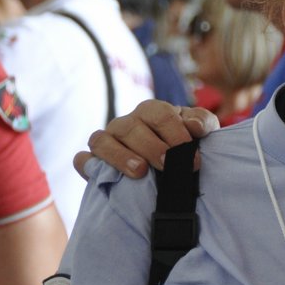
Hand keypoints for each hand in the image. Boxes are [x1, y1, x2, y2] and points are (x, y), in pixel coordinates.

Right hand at [73, 99, 218, 179]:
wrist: (170, 167)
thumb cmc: (183, 144)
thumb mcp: (199, 130)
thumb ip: (202, 122)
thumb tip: (195, 127)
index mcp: (152, 111)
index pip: (160, 115)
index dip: (177, 135)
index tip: (193, 159)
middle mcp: (127, 123)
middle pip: (131, 128)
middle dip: (152, 147)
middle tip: (169, 165)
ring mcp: (106, 140)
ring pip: (102, 141)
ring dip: (120, 156)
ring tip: (140, 171)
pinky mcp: (93, 161)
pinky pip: (82, 160)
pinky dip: (88, 165)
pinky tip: (100, 173)